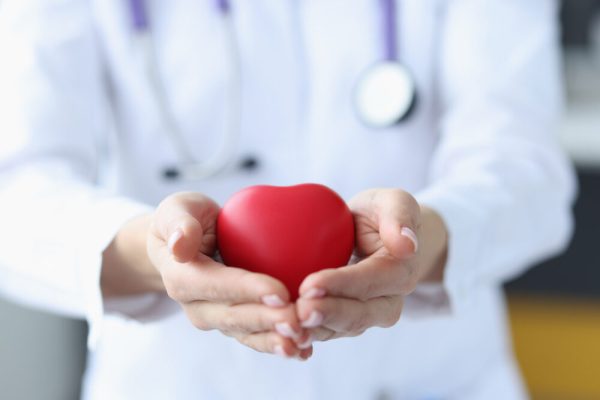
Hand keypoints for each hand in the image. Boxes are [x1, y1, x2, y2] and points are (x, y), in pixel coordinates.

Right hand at [147, 192, 311, 358]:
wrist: (184, 244)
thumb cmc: (185, 220)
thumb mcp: (177, 210)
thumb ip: (178, 223)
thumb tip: (181, 245)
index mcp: (182, 277)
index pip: (217, 285)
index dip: (247, 290)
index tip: (280, 292)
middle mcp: (197, 305)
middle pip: (234, 317)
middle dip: (267, 321)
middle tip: (298, 321)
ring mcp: (216, 318)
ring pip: (247, 333)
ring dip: (274, 340)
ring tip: (303, 343)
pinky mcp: (233, 324)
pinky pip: (256, 337)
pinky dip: (278, 344)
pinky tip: (305, 350)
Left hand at [295, 189, 446, 344]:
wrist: (373, 235)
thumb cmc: (379, 214)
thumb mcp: (392, 201)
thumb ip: (400, 215)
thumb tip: (407, 245)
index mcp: (400, 272)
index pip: (370, 281)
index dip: (341, 285)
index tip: (310, 284)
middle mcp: (388, 302)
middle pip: (358, 315)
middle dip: (327, 314)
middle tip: (298, 311)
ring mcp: (366, 316)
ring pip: (340, 329)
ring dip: (314, 330)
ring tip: (287, 326)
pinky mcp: (344, 323)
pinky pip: (325, 332)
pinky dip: (305, 334)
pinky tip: (283, 332)